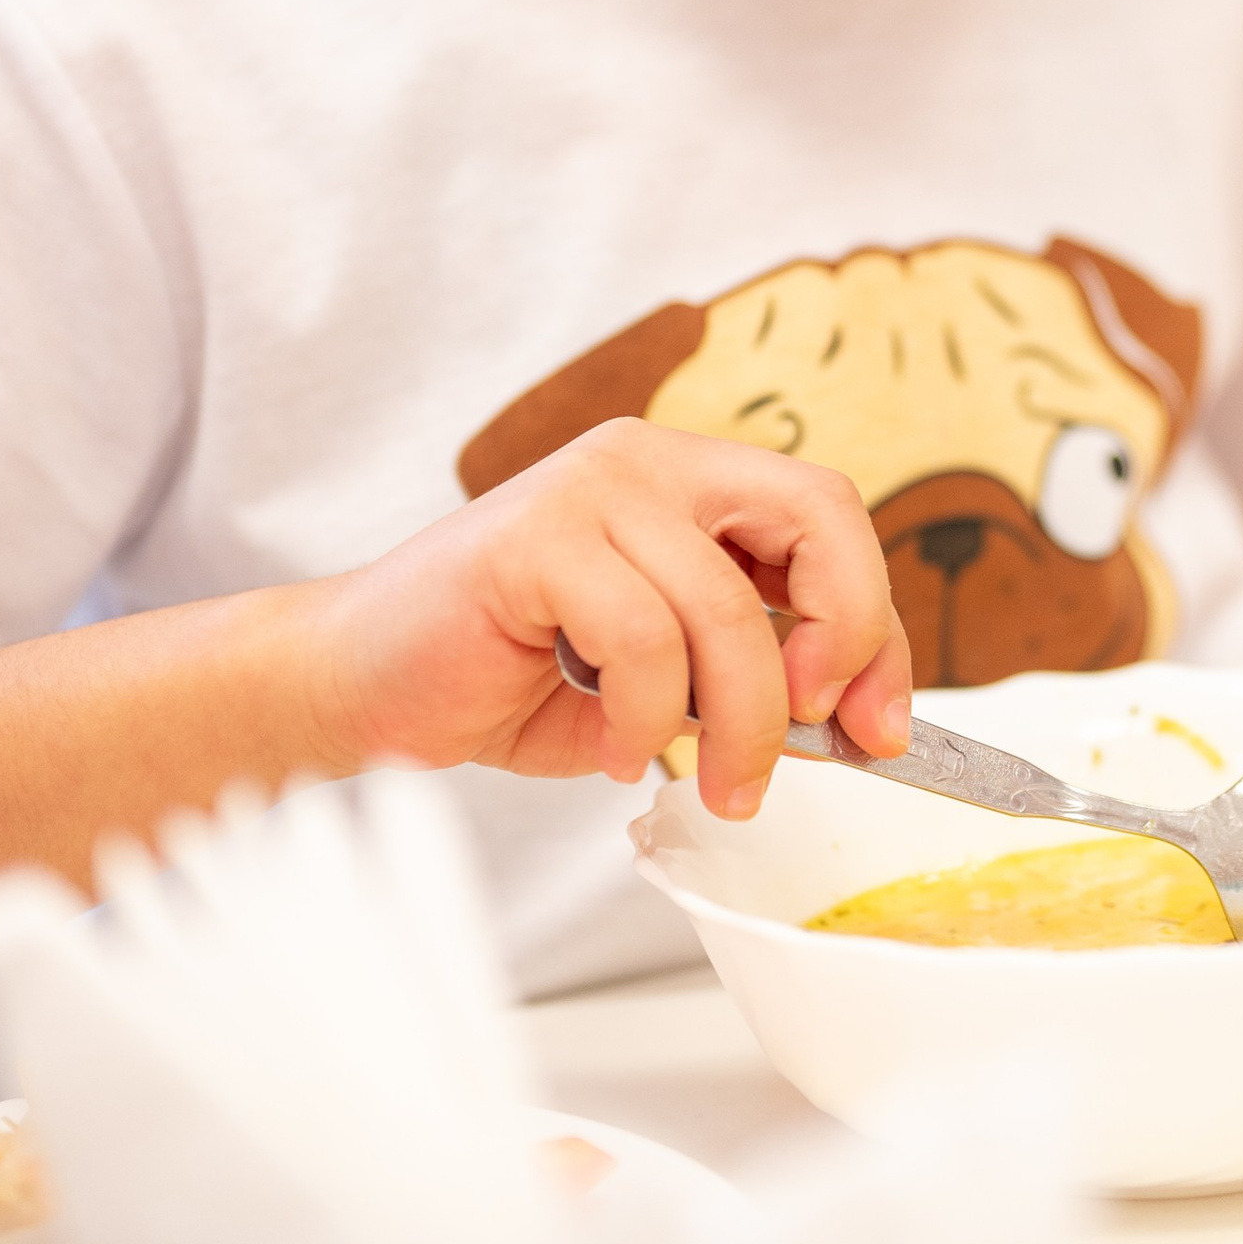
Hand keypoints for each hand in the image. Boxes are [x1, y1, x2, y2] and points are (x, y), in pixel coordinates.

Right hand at [302, 420, 912, 817]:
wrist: (359, 685)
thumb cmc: (508, 681)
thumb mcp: (667, 681)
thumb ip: (755, 676)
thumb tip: (864, 721)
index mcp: (691, 480)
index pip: (831, 519)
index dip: (878, 625)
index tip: (882, 726)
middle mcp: (648, 460)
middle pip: (815, 516)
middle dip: (843, 640)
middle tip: (815, 736)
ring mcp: (590, 487)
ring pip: (726, 607)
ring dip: (735, 724)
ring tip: (706, 782)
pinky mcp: (533, 536)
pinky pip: (640, 638)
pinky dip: (642, 718)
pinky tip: (609, 750)